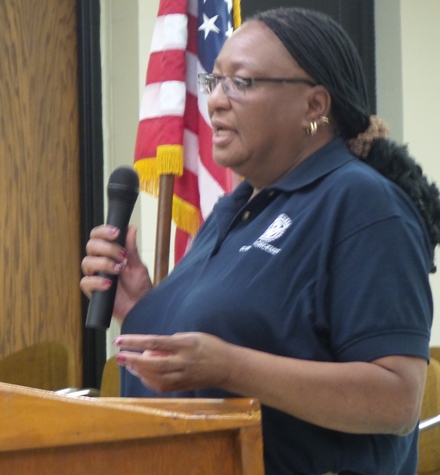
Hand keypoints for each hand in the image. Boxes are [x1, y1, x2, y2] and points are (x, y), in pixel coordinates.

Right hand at [80, 225, 151, 322]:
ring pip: (86, 262)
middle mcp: (99, 262)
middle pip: (91, 246)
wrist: (140, 307)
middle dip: (107, 248)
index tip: (116, 232)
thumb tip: (131, 228)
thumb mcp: (138, 265)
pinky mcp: (92, 291)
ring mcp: (95, 276)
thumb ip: (132, 248)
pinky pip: (86, 282)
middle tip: (122, 255)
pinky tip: (109, 283)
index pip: (97, 236)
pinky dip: (97, 281)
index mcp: (109, 253)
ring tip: (118, 270)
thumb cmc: (139, 286)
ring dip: (103, 263)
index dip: (103, 231)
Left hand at [114, 332, 233, 392]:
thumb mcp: (192, 336)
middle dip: (132, 359)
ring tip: (127, 362)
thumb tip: (151, 348)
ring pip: (154, 377)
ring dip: (138, 370)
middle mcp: (182, 362)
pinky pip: (160, 386)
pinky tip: (141, 374)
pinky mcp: (182, 387)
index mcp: (184, 345)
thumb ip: (171, 341)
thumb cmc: (210, 346)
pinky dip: (148, 380)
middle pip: (152, 363)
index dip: (135, 342)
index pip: (154, 343)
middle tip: (119, 355)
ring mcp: (182, 376)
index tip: (121, 340)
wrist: (227, 366)